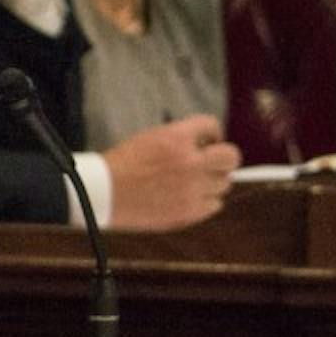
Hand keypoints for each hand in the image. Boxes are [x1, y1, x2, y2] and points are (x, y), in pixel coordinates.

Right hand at [101, 114, 240, 231]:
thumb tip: (206, 142)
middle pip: (231, 156)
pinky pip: (215, 205)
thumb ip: (180, 138)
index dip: (213, 132)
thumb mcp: (151, 138)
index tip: (210, 140)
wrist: (105, 193)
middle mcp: (189, 162)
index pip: (211, 124)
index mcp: (176, 138)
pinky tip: (191, 197)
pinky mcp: (190, 212)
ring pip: (224, 183)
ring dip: (213, 181)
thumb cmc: (123, 164)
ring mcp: (192, 189)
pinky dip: (207, 201)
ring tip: (195, 182)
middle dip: (225, 157)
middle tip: (213, 161)